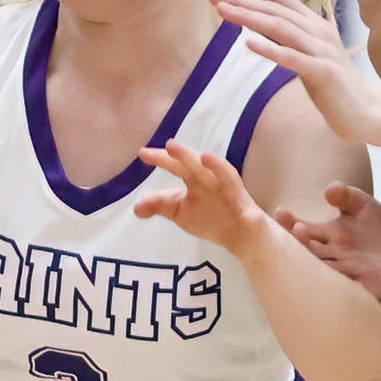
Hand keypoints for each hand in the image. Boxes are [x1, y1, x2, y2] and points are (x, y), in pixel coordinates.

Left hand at [134, 140, 270, 255]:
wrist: (243, 235)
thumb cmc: (211, 217)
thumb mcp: (180, 212)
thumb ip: (159, 205)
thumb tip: (137, 208)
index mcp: (194, 179)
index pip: (176, 165)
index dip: (160, 159)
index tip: (143, 153)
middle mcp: (208, 179)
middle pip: (192, 164)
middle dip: (179, 155)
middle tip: (166, 145)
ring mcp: (224, 187)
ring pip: (212, 170)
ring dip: (196, 159)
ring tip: (177, 147)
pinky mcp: (239, 199)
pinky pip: (230, 182)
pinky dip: (220, 170)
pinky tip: (208, 160)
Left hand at [213, 0, 380, 141]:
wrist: (366, 112)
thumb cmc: (334, 86)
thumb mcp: (310, 56)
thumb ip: (291, 40)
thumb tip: (263, 32)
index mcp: (315, 25)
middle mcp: (319, 31)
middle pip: (275, 10)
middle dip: (243, 0)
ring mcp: (322, 50)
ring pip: (280, 28)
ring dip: (249, 18)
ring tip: (223, 11)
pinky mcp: (323, 71)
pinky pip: (292, 58)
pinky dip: (270, 49)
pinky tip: (248, 43)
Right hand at [274, 182, 380, 298]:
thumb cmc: (380, 227)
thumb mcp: (364, 205)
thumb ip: (347, 196)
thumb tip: (330, 189)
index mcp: (328, 234)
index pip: (303, 228)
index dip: (290, 222)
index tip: (280, 211)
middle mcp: (331, 254)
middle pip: (309, 250)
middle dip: (301, 241)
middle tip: (297, 229)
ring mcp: (344, 272)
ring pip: (324, 270)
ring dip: (316, 265)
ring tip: (311, 256)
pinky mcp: (361, 287)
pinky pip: (346, 289)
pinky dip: (337, 287)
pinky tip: (330, 285)